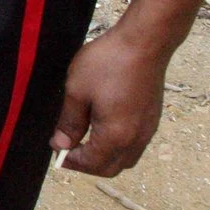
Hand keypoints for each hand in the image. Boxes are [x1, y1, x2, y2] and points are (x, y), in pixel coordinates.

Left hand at [50, 27, 168, 176]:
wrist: (144, 42)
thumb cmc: (109, 63)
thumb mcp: (77, 91)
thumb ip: (69, 122)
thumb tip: (61, 144)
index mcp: (116, 136)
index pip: (91, 163)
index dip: (71, 161)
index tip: (56, 150)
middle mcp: (136, 139)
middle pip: (110, 167)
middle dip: (87, 164)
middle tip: (67, 149)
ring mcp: (148, 130)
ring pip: (125, 159)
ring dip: (104, 157)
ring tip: (84, 139)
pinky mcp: (153, 119)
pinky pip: (135, 145)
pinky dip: (118, 146)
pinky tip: (103, 129)